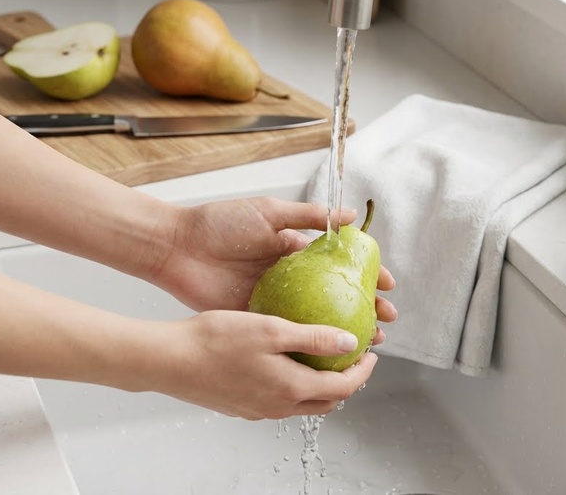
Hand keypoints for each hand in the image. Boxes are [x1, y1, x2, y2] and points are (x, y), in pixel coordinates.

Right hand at [142, 310, 378, 419]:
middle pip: (327, 401)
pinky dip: (294, 385)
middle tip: (352, 358)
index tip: (371, 353)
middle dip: (346, 382)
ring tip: (321, 358)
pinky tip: (284, 363)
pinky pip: (279, 400)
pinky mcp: (242, 407)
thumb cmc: (215, 341)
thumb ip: (313, 337)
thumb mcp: (271, 329)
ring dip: (320, 385)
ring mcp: (259, 409)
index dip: (362, 371)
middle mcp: (278, 406)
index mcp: (291, 388)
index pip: (343, 387)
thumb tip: (349, 342)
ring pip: (303, 403)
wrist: (170, 361)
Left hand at [149, 197, 395, 342]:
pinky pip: (289, 332)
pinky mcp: (256, 317)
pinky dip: (311, 343)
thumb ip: (308, 216)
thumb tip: (349, 216)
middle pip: (335, 296)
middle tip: (386, 320)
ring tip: (368, 340)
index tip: (387, 285)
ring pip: (317, 319)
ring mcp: (275, 299)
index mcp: (294, 250)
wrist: (177, 247)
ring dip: (344, 330)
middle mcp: (289, 277)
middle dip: (364, 308)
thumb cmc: (219, 223)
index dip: (366, 274)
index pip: (339, 264)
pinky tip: (330, 353)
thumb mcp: (269, 212)